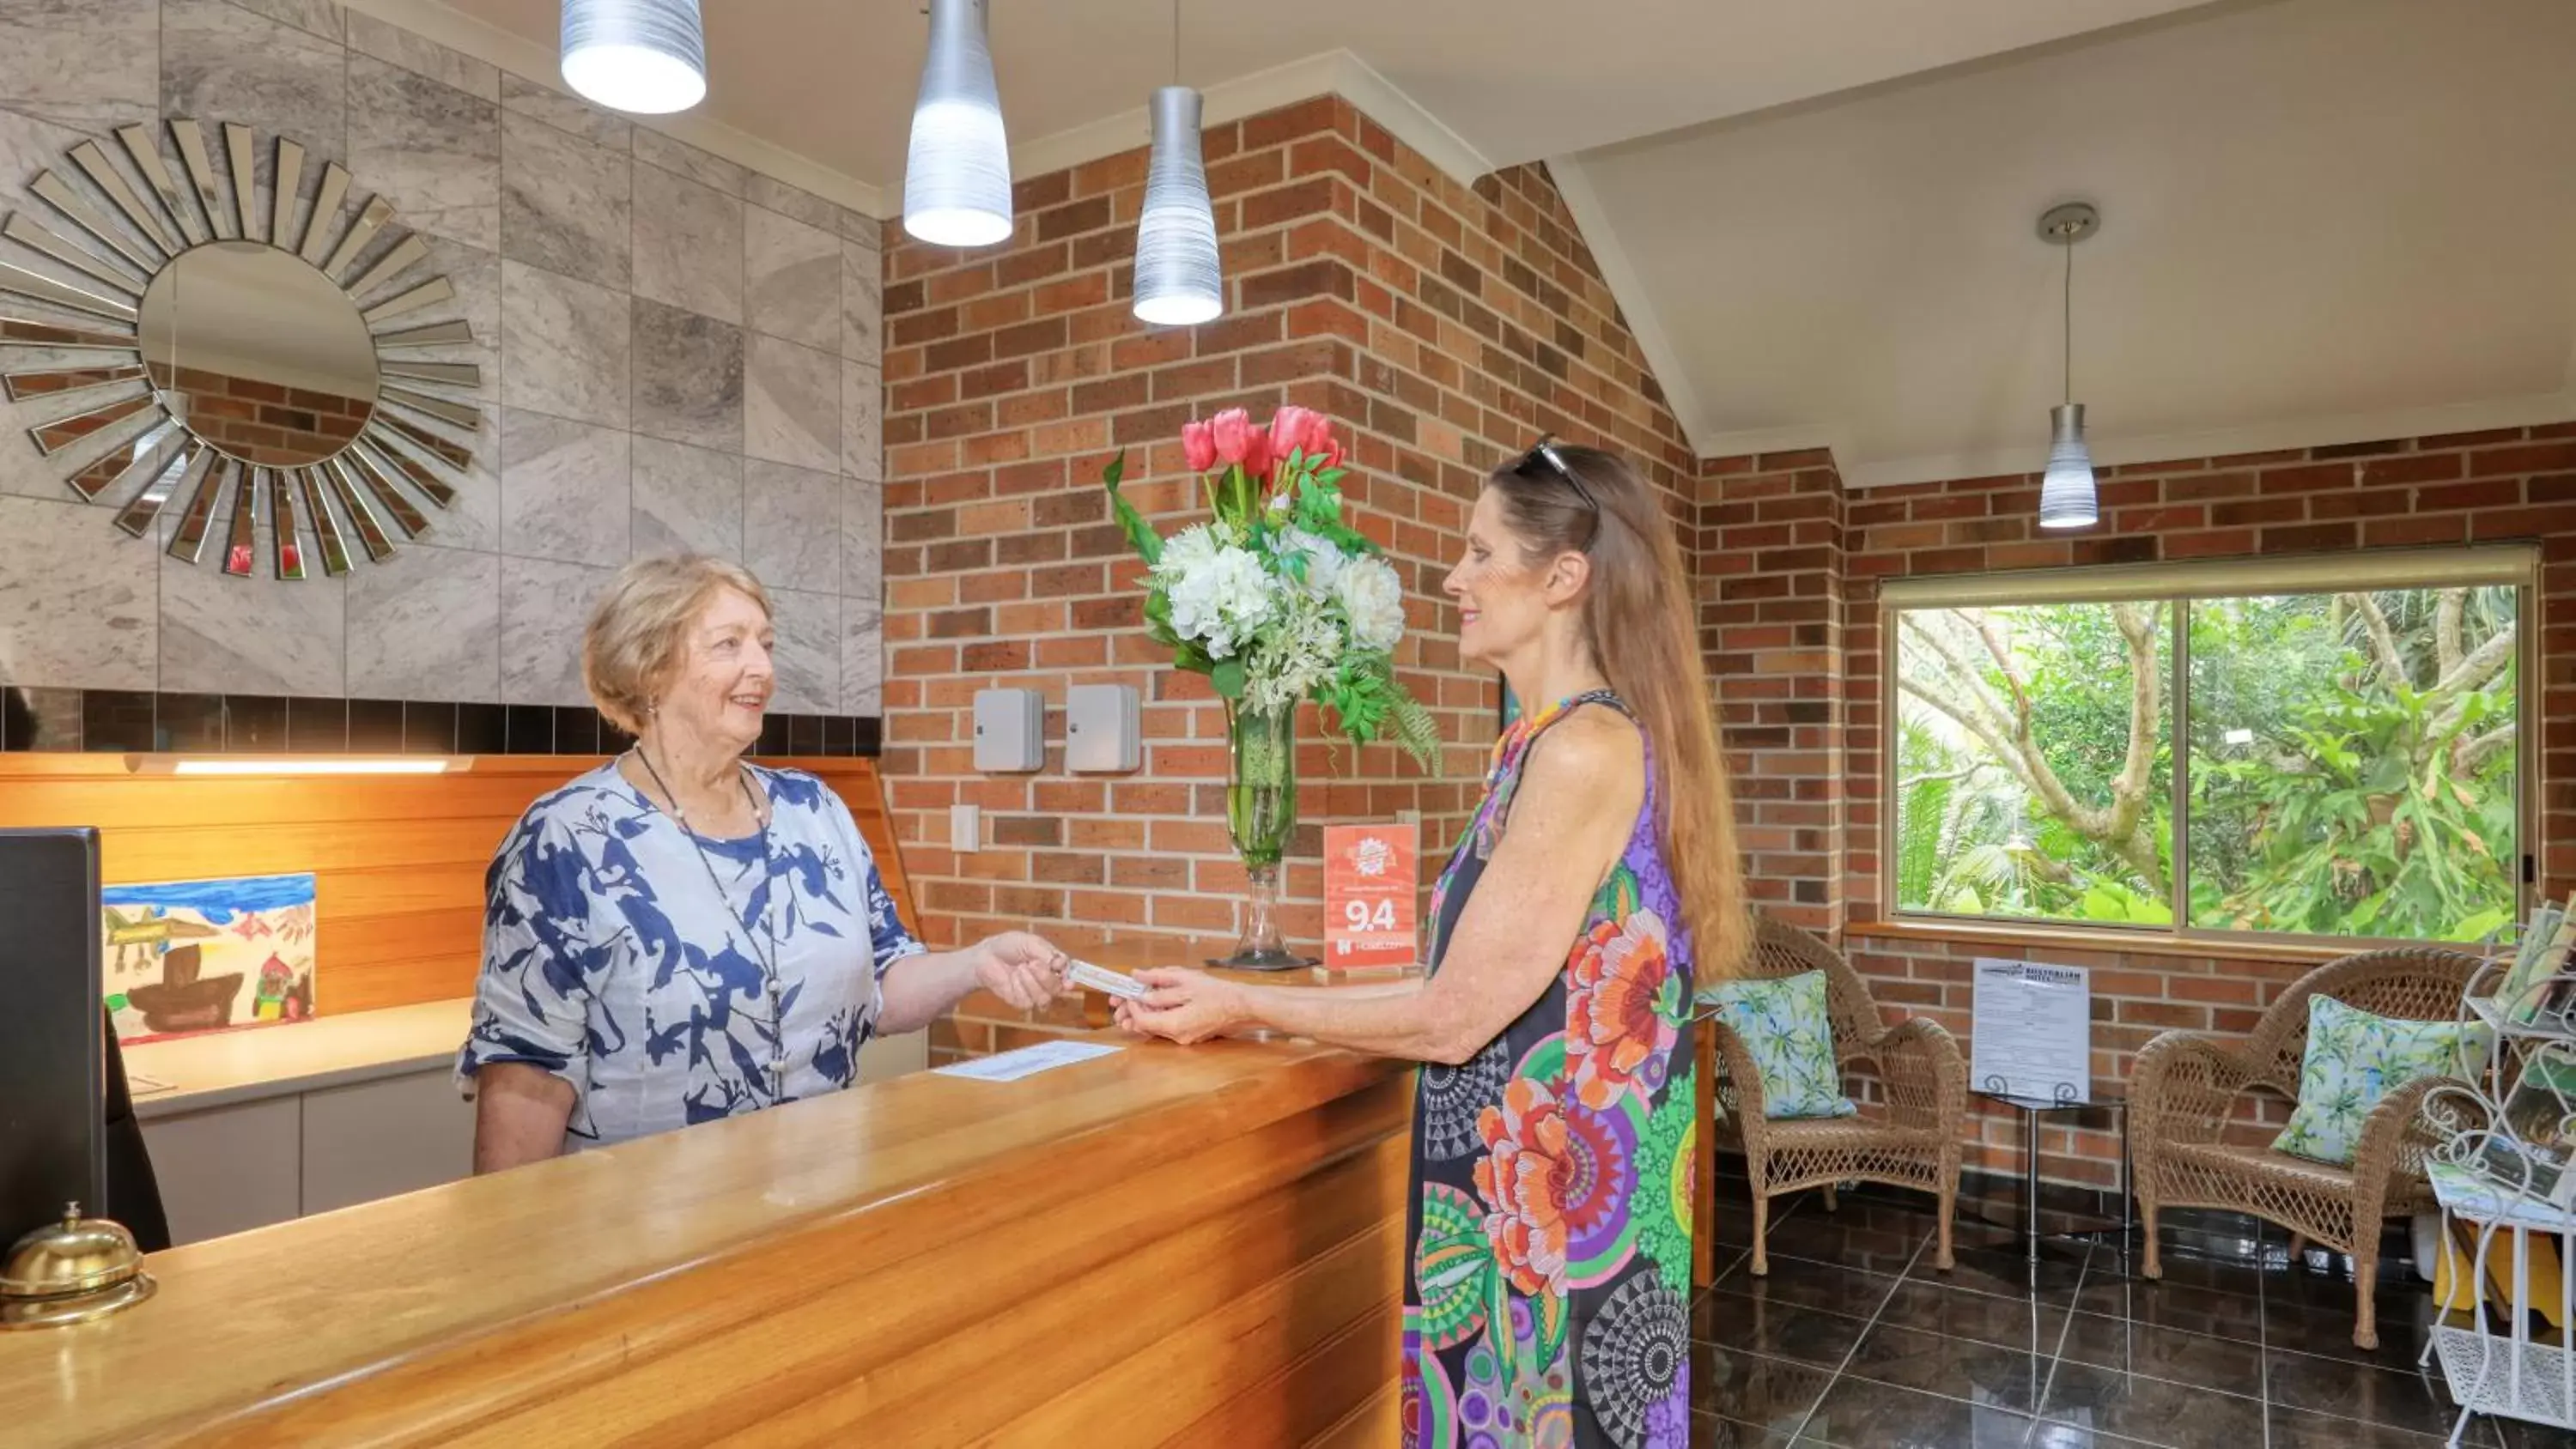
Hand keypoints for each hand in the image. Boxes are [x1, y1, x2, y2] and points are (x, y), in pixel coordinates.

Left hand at [972, 932, 1070, 1010]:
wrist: (985, 956)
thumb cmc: (1008, 946)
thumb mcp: (1029, 942)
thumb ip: (1046, 952)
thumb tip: (1061, 963)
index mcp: (1053, 964)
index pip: (1068, 974)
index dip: (1069, 978)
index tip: (1067, 979)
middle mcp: (1047, 980)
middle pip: (1058, 988)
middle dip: (1046, 977)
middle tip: (1032, 963)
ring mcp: (1035, 993)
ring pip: (1045, 998)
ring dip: (1032, 981)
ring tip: (1020, 968)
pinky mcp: (1021, 1002)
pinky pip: (1028, 1002)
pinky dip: (1020, 987)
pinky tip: (1013, 978)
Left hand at [1116, 967, 1251, 1045]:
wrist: (1243, 1006)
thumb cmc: (1218, 992)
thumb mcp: (1186, 980)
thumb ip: (1158, 980)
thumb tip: (1136, 976)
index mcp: (1174, 1024)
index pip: (1142, 1020)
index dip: (1131, 1005)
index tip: (1129, 991)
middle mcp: (1177, 1036)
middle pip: (1146, 1027)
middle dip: (1131, 1011)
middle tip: (1121, 999)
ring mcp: (1184, 1038)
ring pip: (1156, 1027)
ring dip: (1144, 1013)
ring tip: (1135, 998)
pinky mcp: (1190, 1034)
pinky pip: (1168, 1026)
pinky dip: (1158, 1015)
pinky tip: (1156, 1003)